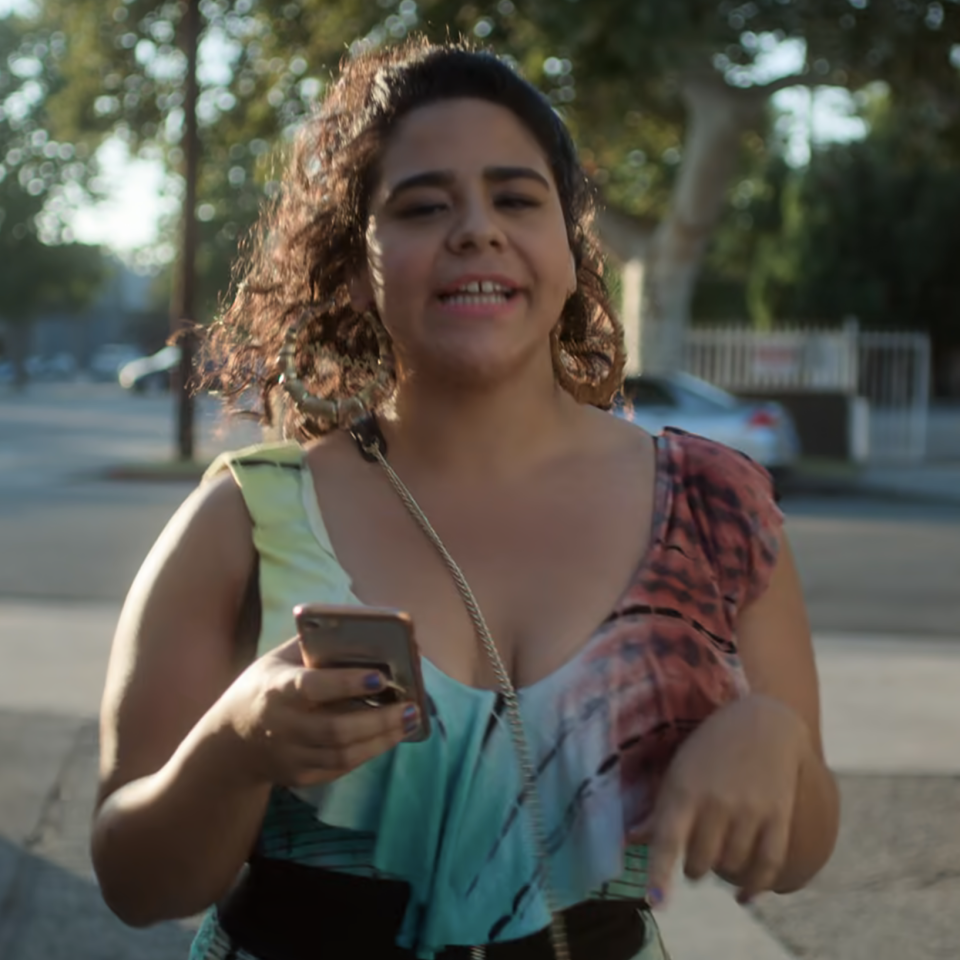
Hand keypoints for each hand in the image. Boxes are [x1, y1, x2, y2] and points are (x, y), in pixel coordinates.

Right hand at [216, 638, 419, 787]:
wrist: (230, 741)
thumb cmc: (265, 688)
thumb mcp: (279, 660)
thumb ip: (315, 647)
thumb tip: (367, 634)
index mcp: (277, 689)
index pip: (313, 687)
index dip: (346, 683)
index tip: (379, 676)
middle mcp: (282, 726)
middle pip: (336, 730)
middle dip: (379, 720)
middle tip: (412, 707)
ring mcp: (289, 757)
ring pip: (343, 755)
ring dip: (382, 740)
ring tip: (410, 721)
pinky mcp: (298, 777)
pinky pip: (340, 769)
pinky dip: (368, 753)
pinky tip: (388, 737)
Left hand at [630, 694, 810, 906]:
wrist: (763, 722)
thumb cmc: (710, 746)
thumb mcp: (678, 768)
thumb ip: (660, 808)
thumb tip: (631, 840)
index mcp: (683, 789)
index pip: (667, 840)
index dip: (660, 874)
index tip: (656, 902)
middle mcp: (715, 803)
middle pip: (699, 863)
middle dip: (693, 866)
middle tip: (697, 853)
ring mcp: (749, 811)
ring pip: (730, 867)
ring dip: (722, 870)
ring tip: (720, 853)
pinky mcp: (778, 817)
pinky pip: (768, 865)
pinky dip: (756, 886)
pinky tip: (745, 893)